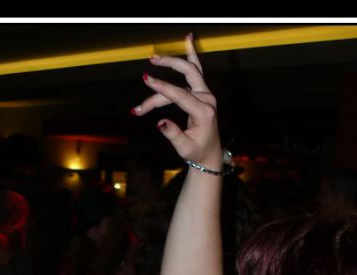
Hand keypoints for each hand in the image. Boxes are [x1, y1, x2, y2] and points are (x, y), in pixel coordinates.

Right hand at [132, 34, 222, 170]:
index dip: (162, 88)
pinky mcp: (202, 93)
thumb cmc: (197, 152)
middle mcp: (207, 99)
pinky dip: (191, 55)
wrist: (209, 154)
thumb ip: (173, 134)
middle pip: (189, 73)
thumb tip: (160, 122)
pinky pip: (196, 71)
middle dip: (169, 65)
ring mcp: (206, 94)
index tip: (147, 80)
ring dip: (173, 61)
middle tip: (151, 62)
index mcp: (204, 112)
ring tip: (154, 57)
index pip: (180, 95)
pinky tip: (189, 39)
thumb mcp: (184, 148)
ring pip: (191, 70)